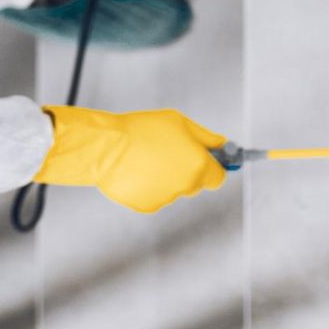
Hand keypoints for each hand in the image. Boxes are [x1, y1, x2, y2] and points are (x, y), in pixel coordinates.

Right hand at [33, 105, 226, 212]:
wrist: (107, 147)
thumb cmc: (142, 130)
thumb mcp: (179, 122)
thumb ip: (205, 137)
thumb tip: (222, 145)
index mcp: (198, 165)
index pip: (218, 176)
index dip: (213, 167)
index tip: (207, 159)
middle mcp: (186, 186)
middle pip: (196, 183)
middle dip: (188, 170)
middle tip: (170, 152)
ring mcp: (167, 199)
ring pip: (174, 189)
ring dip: (167, 177)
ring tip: (146, 158)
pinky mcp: (147, 206)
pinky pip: (155, 196)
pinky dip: (149, 186)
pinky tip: (137, 169)